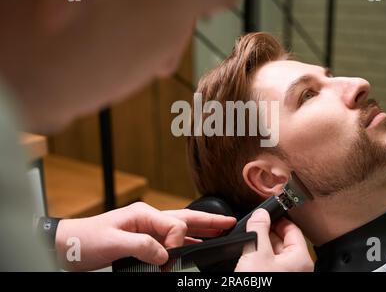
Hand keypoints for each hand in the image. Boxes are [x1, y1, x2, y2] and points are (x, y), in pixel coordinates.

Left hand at [55, 202, 235, 270]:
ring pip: (179, 229)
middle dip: (207, 221)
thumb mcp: (114, 242)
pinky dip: (184, 244)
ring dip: (199, 232)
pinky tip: (193, 248)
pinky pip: (169, 241)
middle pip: (184, 218)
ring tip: (219, 233)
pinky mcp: (142, 241)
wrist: (67, 246)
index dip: (179, 242)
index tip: (170, 260)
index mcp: (144, 214)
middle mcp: (148, 219)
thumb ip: (142, 245)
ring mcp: (146, 229)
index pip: (174, 224)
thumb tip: (165, 254)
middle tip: (228, 223)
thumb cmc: (86, 239)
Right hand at [235, 209, 312, 271]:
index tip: (265, 215)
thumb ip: (259, 228)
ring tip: (248, 242)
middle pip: (283, 240)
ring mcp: (287, 274)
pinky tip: (248, 257)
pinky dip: (260, 257)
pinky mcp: (275, 278)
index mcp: (301, 258)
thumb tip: (260, 213)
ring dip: (262, 245)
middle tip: (253, 226)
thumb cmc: (260, 283)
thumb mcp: (256, 251)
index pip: (292, 229)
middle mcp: (297, 267)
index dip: (277, 219)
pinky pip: (269, 264)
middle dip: (267, 232)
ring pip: (275, 253)